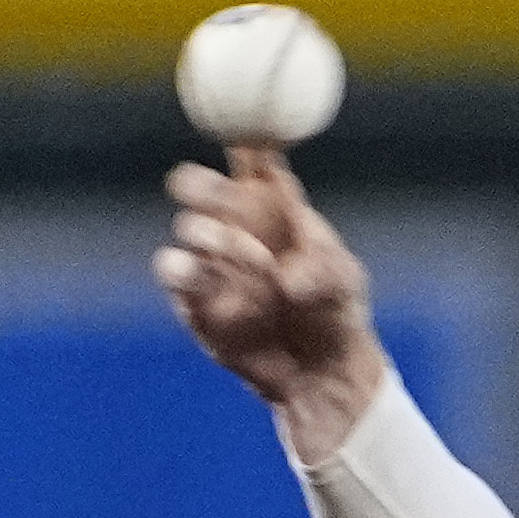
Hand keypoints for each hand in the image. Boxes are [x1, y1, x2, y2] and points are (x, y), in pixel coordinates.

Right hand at [152, 152, 387, 459]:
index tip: (254, 147)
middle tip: (220, 196)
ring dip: (211, 237)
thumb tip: (286, 274)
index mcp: (270, 203)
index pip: (250, 158)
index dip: (246, 143)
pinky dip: (190, 275)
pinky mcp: (192, 303)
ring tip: (257, 264)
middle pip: (201, 187)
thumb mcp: (344, 284)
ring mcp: (209, 263)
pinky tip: (219, 288)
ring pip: (189, 230)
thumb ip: (320, 266)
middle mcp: (232, 225)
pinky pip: (174, 275)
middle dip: (204, 186)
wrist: (320, 374)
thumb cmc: (337, 314)